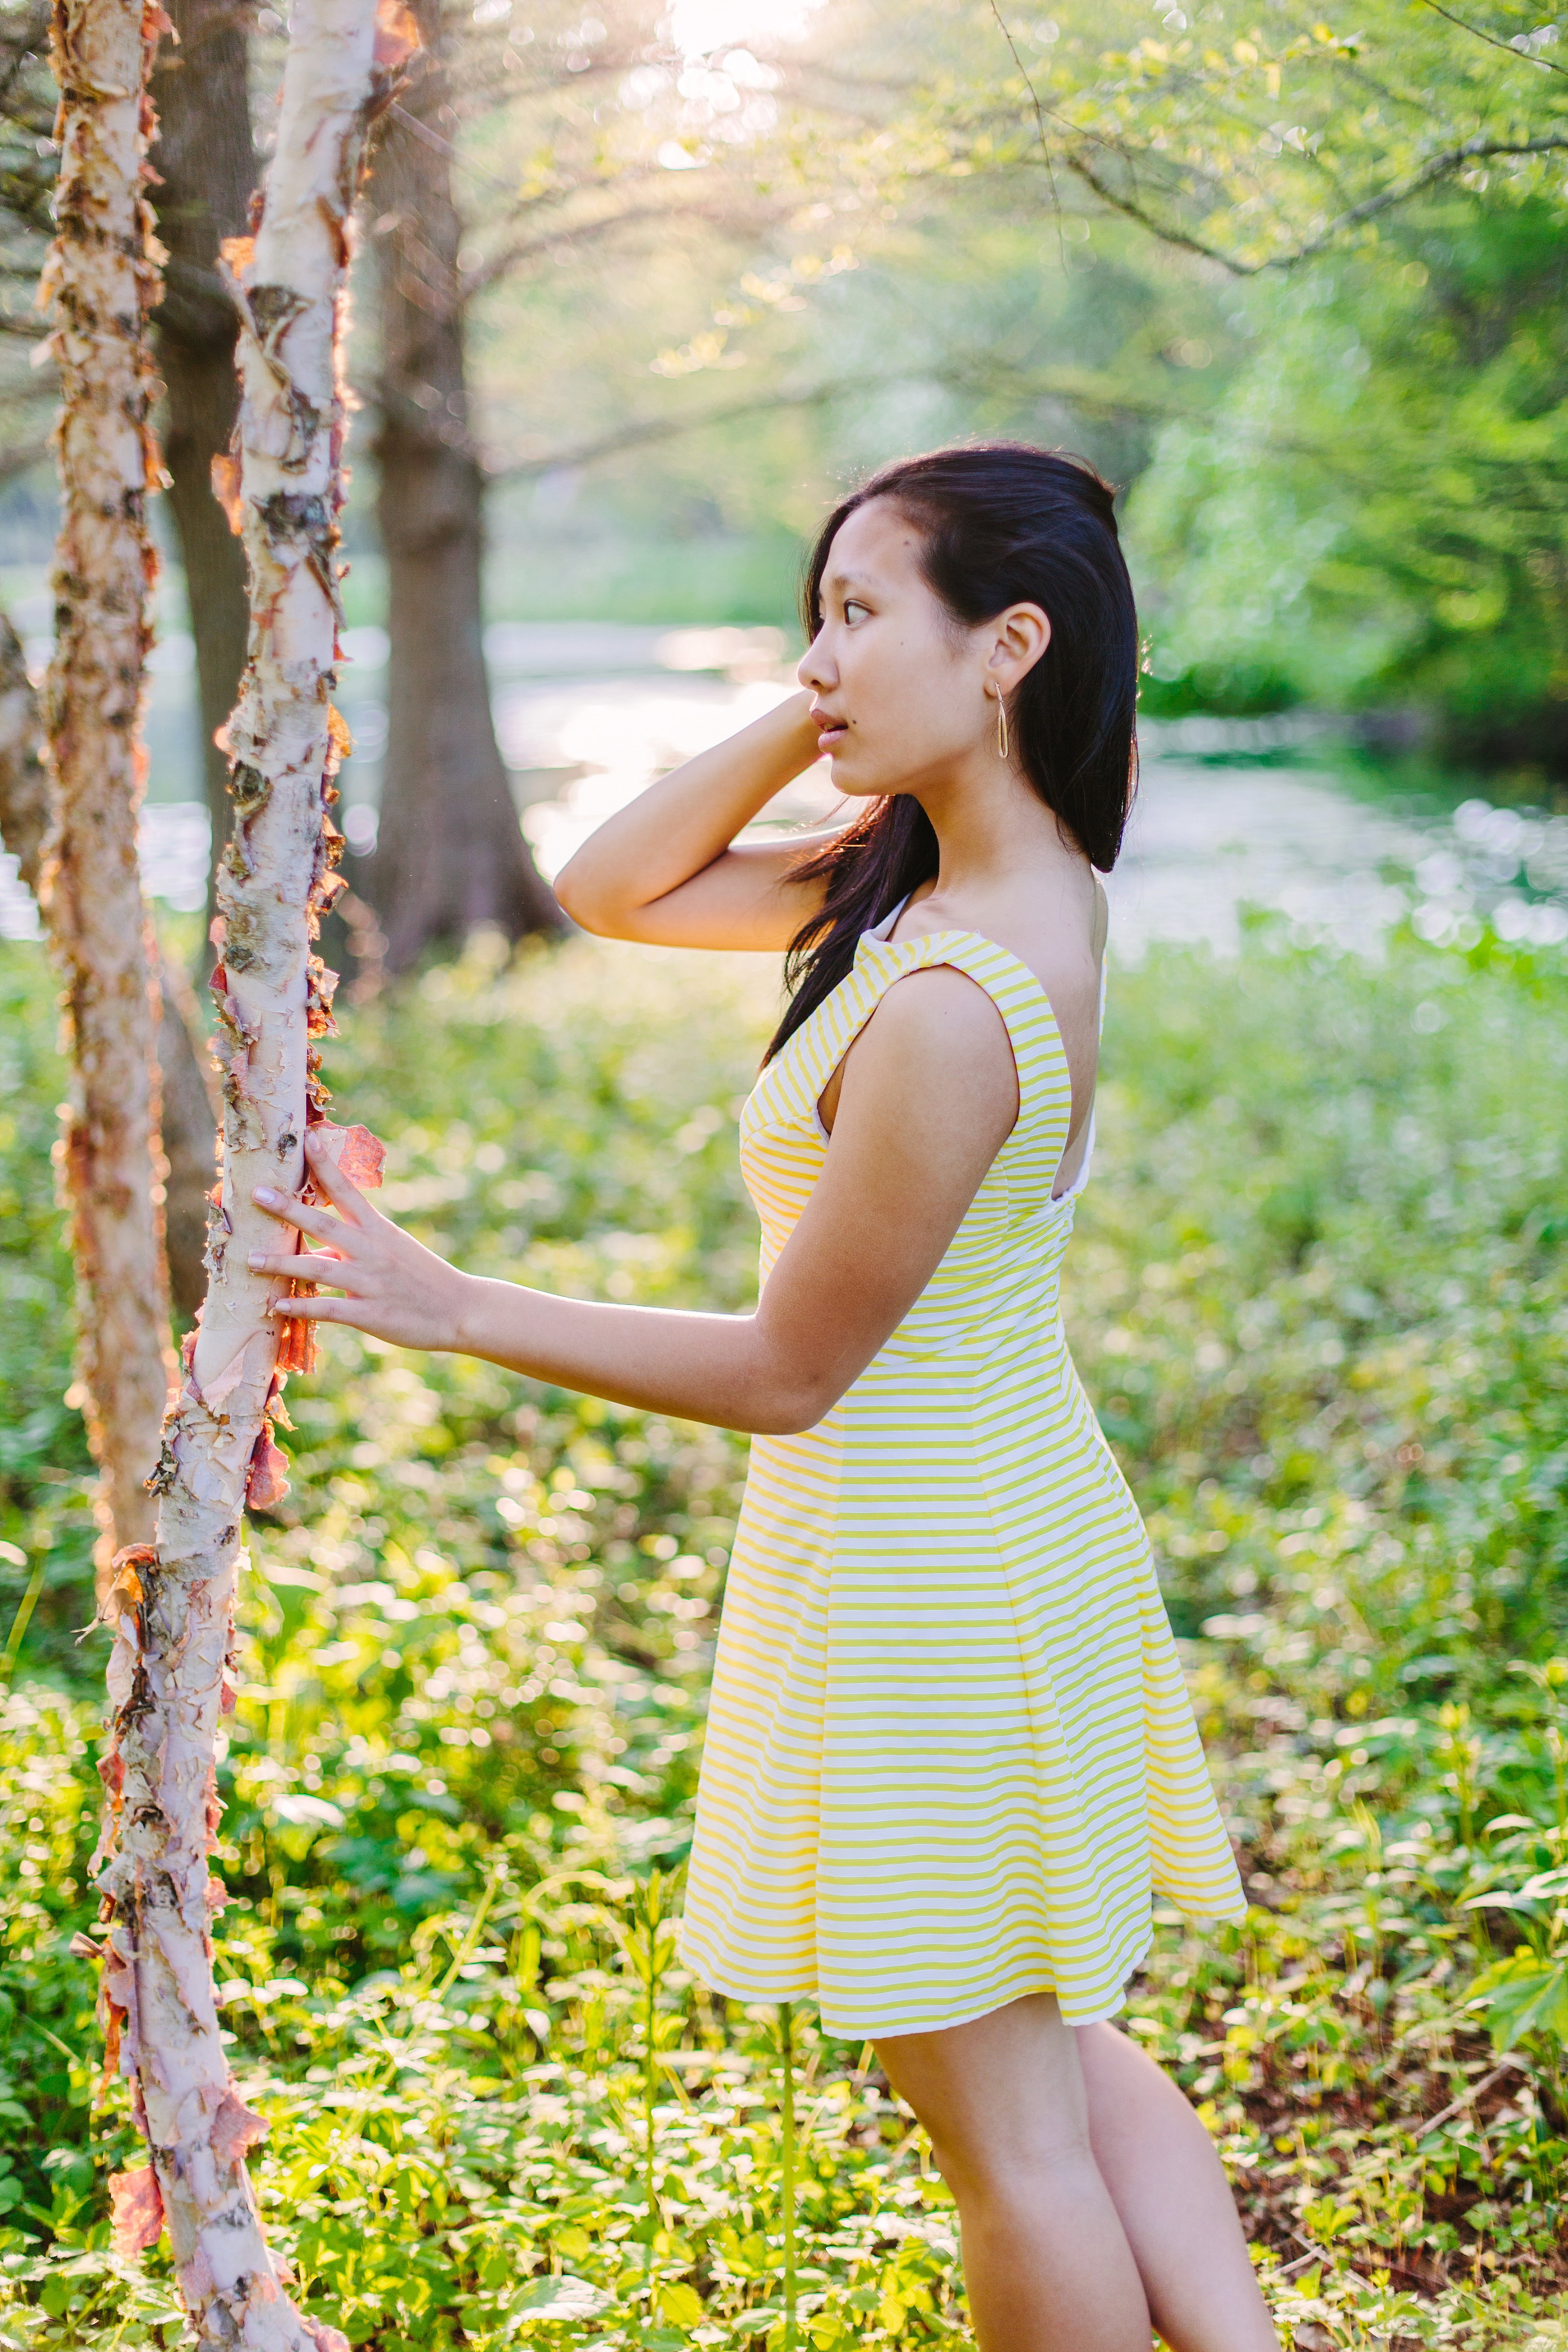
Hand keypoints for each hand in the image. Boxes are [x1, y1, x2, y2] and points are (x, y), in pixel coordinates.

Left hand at [250, 1128, 472, 1352]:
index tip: (306, 1138)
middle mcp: (372, 1251)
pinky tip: (277, 1305)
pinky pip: (329, 1309)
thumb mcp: (394, 1252)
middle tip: (257, 1193)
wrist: (462, 1310)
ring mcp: (370, 1282)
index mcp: (379, 1230)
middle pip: (324, 1223)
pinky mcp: (370, 1314)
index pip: (348, 1190)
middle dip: (288, 1208)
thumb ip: (353, 1248)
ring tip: (251, 1259)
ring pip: (319, 1267)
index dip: (325, 1164)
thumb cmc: (424, 1279)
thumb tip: (316, 1250)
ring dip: (282, 1262)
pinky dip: (301, 1307)